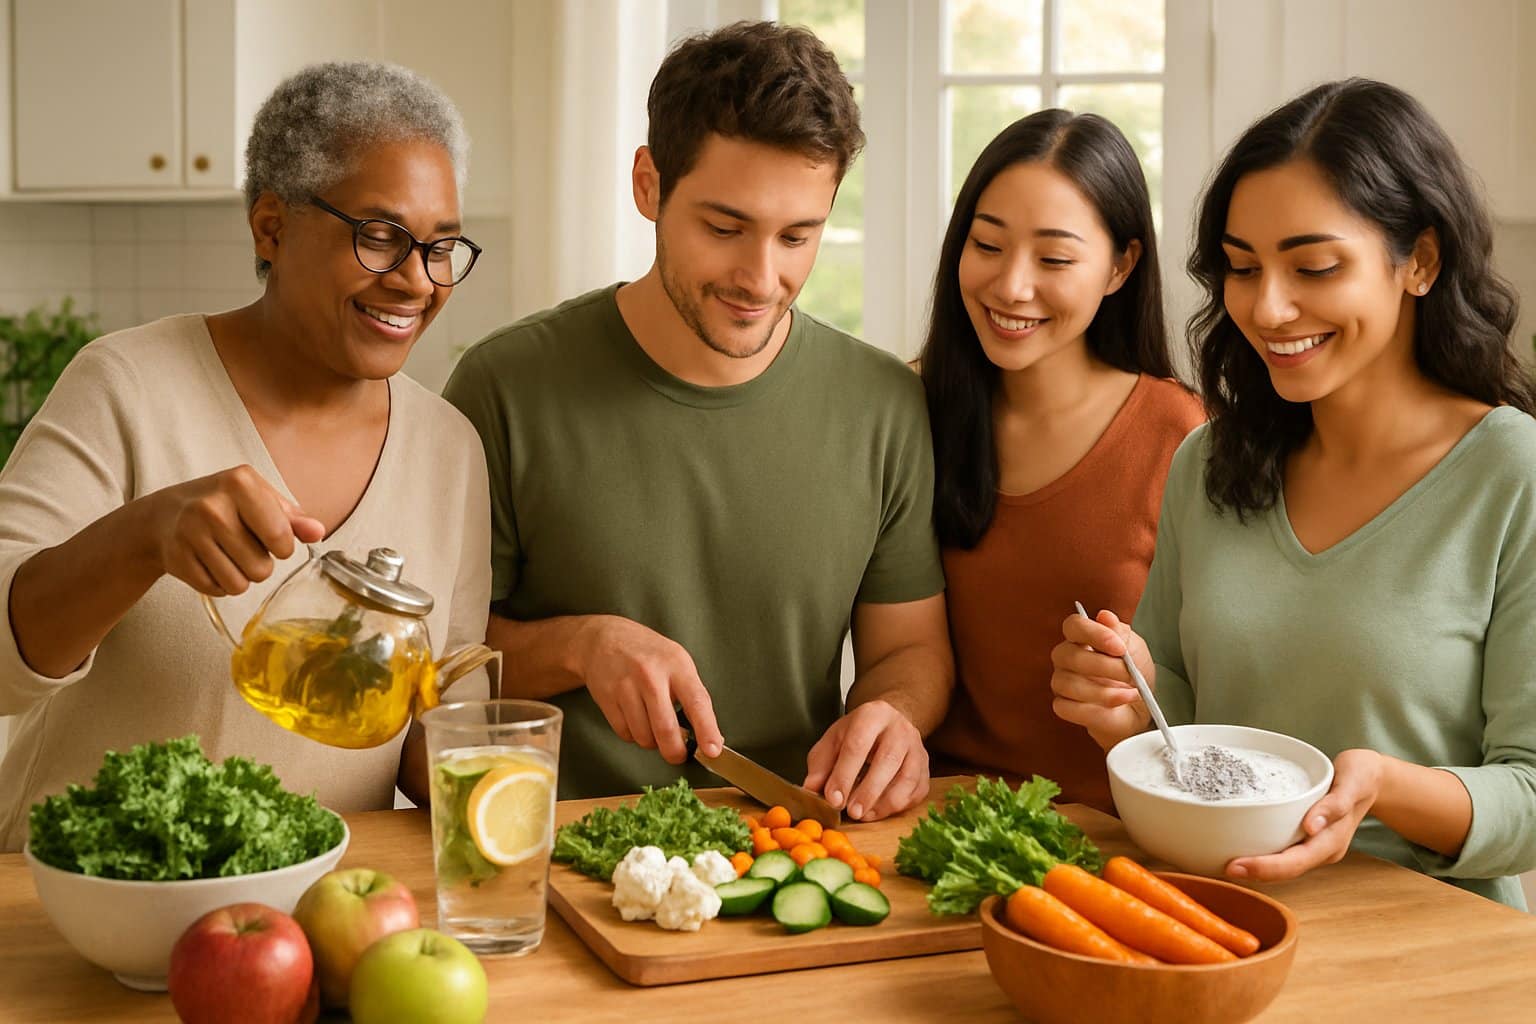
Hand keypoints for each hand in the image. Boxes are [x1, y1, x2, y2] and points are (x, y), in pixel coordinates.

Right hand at [148, 465, 324, 595]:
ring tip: (228, 556)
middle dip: (260, 565)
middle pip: (261, 568)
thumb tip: (317, 532)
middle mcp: (212, 506)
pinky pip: (217, 589)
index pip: (280, 536)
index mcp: (240, 482)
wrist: (165, 515)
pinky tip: (209, 562)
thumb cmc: (224, 505)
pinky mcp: (176, 558)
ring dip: (241, 577)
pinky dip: (219, 583)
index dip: (283, 546)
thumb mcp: (260, 500)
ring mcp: (190, 532)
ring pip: (239, 584)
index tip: (270, 538)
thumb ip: (293, 518)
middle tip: (244, 547)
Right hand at [575, 616, 722, 764]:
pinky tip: (635, 720)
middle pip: (666, 728)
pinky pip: (625, 734)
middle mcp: (650, 675)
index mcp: (676, 665)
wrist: (604, 638)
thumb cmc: (648, 653)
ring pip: (644, 737)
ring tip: (653, 726)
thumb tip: (711, 735)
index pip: (697, 702)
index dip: (707, 730)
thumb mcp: (677, 662)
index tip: (712, 750)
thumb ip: (693, 695)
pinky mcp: (606, 698)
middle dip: (675, 751)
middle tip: (678, 754)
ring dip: (652, 742)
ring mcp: (626, 687)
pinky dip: (633, 736)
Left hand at [803, 700, 927, 821]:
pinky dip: (898, 806)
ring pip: (908, 778)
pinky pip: (917, 791)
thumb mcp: (833, 741)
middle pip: (888, 761)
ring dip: (885, 803)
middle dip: (868, 791)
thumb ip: (821, 765)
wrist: (888, 723)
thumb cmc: (856, 734)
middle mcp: (899, 728)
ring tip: (864, 815)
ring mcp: (917, 747)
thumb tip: (811, 790)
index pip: (858, 744)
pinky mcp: (926, 767)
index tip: (833, 799)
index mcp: (871, 715)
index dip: (845, 774)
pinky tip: (879, 811)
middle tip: (852, 812)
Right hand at [1050, 608, 1154, 748]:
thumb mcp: (1134, 648)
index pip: (1074, 625)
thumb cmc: (1134, 674)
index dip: (1094, 634)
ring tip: (1130, 694)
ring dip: (1104, 692)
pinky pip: (1066, 708)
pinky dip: (1094, 710)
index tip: (1119, 648)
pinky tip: (1115, 706)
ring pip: (1069, 684)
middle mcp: (1066, 657)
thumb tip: (1105, 616)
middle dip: (1104, 666)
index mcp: (1081, 637)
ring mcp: (1061, 682)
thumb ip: (1120, 632)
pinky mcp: (1063, 706)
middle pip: (1070, 656)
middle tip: (1129, 674)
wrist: (1141, 707)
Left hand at [1226, 749, 1383, 881]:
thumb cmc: (1362, 776)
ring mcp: (1315, 845)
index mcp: (1334, 840)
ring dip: (1257, 867)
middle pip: (1288, 868)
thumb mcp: (1354, 781)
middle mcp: (1323, 848)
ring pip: (1285, 864)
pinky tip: (1241, 849)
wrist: (1372, 778)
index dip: (1267, 867)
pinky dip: (1263, 854)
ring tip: (1225, 864)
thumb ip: (1337, 803)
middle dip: (1256, 871)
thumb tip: (1312, 826)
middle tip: (1224, 868)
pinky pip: (1284, 851)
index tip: (1238, 865)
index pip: (1297, 860)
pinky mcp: (1306, 837)